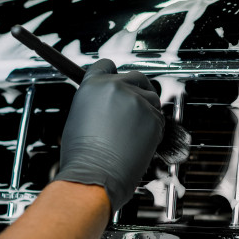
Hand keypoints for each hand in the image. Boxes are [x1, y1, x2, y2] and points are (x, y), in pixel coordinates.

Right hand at [56, 59, 163, 208]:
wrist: (96, 174)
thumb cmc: (83, 155)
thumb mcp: (78, 116)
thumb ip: (95, 101)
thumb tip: (107, 101)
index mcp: (93, 85)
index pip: (106, 64)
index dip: (112, 74)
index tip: (117, 83)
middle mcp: (116, 87)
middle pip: (135, 76)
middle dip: (136, 89)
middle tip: (132, 109)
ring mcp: (137, 101)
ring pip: (150, 96)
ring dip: (146, 108)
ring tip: (133, 131)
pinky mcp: (153, 117)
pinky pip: (159, 116)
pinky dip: (154, 126)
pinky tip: (140, 140)